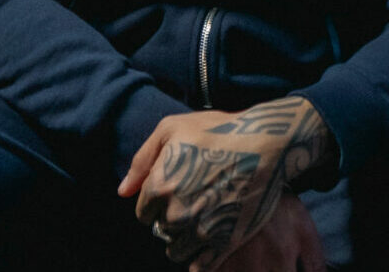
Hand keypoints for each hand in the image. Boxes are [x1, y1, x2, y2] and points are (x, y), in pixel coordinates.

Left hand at [118, 96, 333, 271]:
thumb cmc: (217, 130)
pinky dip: (201, 258)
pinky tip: (210, 239)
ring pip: (177, 251)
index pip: (144, 213)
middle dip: (172, 219)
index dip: (157, 203)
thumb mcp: (171, 129)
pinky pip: (200, 266)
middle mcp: (177, 212)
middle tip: (193, 201)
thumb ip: (142, 161)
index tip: (175, 192)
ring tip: (202, 219)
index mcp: (160, 185)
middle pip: (162, 230)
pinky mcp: (226, 242)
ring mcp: (202, 230)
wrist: (266, 142)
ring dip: (185, 239)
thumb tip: (122, 191)